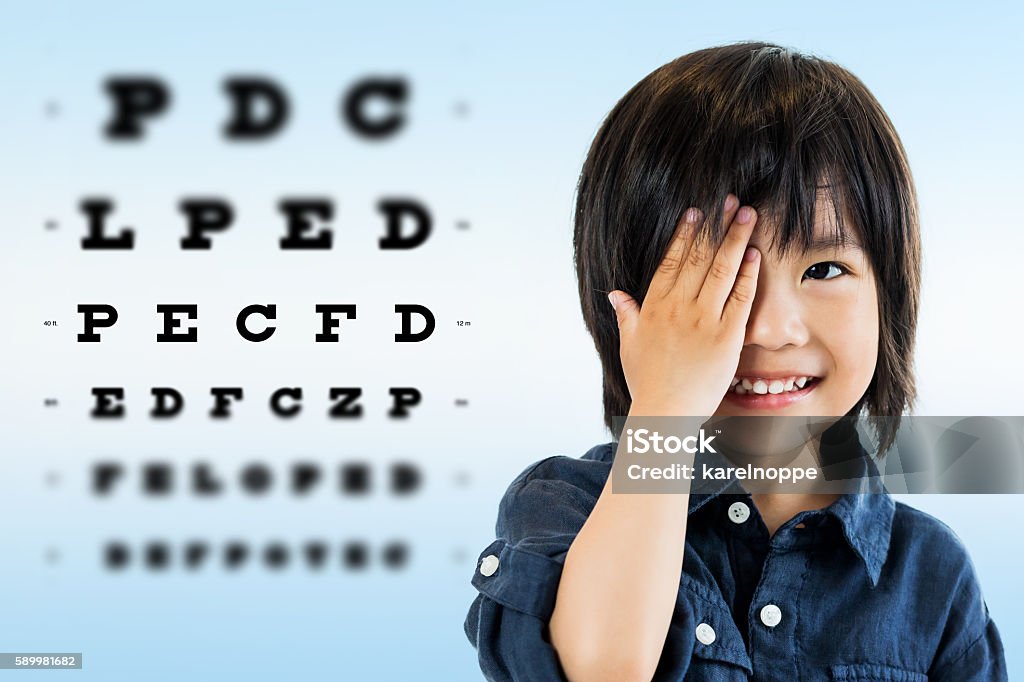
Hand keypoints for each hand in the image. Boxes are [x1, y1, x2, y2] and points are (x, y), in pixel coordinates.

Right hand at [608, 194, 760, 417]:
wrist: (665, 412)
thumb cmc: (647, 382)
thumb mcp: (629, 345)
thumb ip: (626, 315)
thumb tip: (615, 294)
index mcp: (653, 307)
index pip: (671, 260)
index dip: (684, 233)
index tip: (695, 212)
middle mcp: (677, 308)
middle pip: (699, 257)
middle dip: (715, 225)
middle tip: (729, 199)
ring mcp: (702, 321)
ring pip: (721, 270)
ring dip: (735, 239)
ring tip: (747, 214)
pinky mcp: (726, 337)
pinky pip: (739, 298)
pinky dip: (747, 274)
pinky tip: (754, 254)